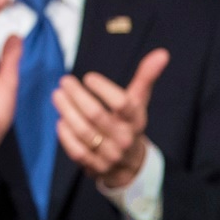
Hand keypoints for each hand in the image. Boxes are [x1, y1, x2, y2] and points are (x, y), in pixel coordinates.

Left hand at [52, 48, 170, 188]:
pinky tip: (60, 120)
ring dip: (67, 111)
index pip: (122, 103)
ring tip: (57, 95)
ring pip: (84, 132)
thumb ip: (146, 78)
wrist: (130, 165)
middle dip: (77, 96)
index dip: (104, 89)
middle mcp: (123, 138)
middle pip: (97, 115)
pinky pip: (76, 150)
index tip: (89, 77)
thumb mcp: (139, 103)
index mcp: (135, 121)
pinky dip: (65, 135)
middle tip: (65, 81)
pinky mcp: (94, 166)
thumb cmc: (129, 124)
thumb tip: (162, 53)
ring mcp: (108, 154)